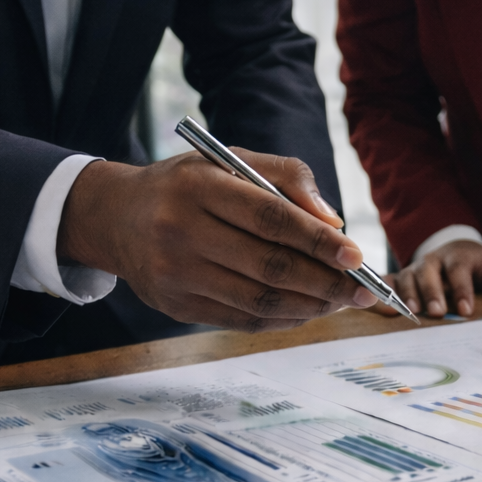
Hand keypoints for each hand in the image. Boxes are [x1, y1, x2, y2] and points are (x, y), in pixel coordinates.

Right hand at [58, 149, 374, 330]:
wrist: (117, 218)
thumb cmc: (188, 185)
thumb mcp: (231, 160)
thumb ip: (288, 178)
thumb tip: (334, 223)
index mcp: (197, 186)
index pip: (271, 218)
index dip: (318, 241)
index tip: (357, 256)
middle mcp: (180, 231)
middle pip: (270, 266)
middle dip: (326, 283)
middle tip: (364, 290)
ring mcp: (175, 274)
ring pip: (260, 301)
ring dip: (312, 306)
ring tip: (342, 302)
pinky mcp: (176, 306)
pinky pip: (243, 321)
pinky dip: (285, 319)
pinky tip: (310, 310)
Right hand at [386, 239, 481, 317]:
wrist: (457, 253)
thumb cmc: (478, 266)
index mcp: (457, 256)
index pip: (458, 270)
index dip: (461, 289)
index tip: (465, 310)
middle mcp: (433, 260)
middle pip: (428, 272)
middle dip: (432, 292)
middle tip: (437, 312)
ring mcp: (414, 269)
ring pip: (406, 278)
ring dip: (407, 295)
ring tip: (412, 313)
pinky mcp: (401, 279)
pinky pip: (387, 283)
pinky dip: (382, 292)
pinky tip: (382, 307)